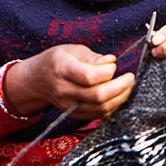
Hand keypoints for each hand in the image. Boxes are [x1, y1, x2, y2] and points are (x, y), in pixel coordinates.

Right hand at [2, 44, 133, 119]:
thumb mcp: (72, 50)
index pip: (89, 76)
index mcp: (62, 69)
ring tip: (128, 86)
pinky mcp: (74, 114)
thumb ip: (93, 57)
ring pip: (100, 108)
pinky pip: (98, 115)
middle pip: (98, 96)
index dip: (108, 72)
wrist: (36, 80)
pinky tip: (118, 96)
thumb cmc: (56, 61)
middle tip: (130, 78)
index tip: (115, 64)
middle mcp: (64, 90)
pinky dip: (113, 107)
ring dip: (120, 98)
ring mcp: (68, 105)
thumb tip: (111, 62)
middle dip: (121, 87)